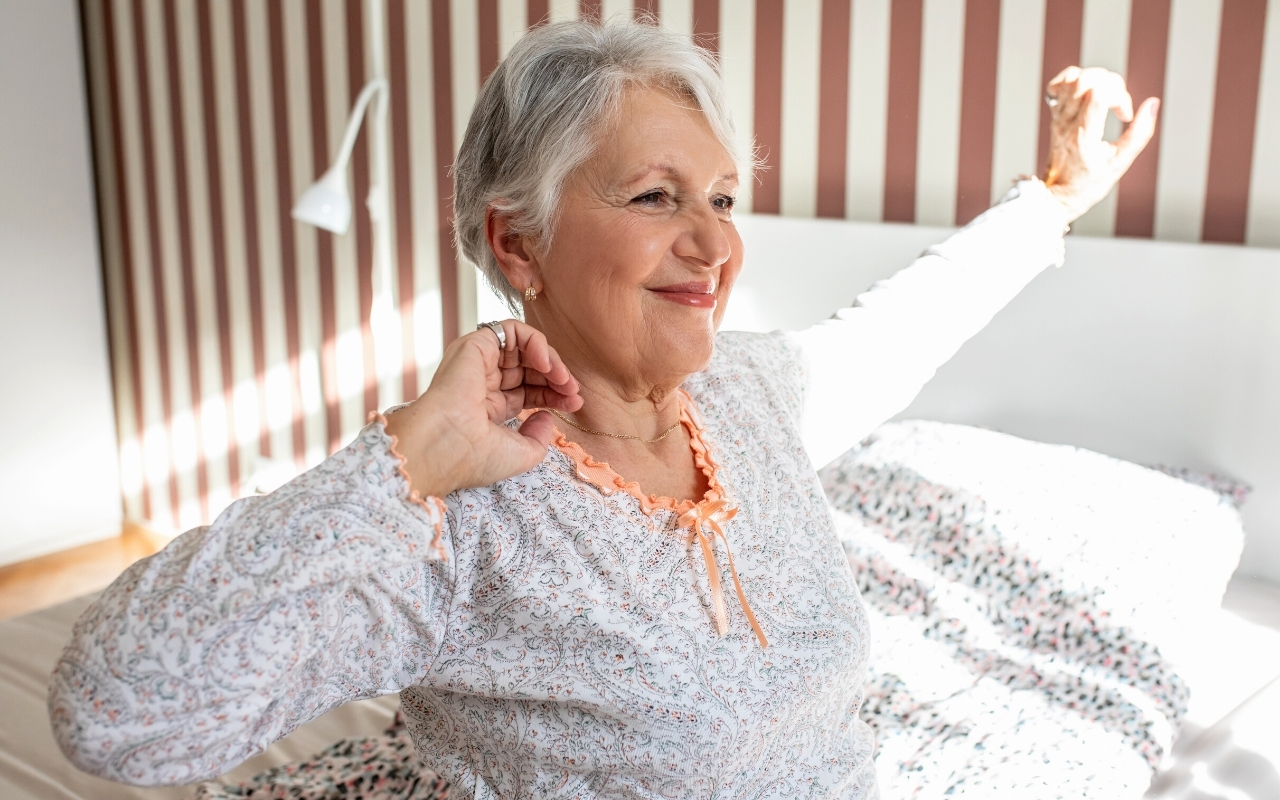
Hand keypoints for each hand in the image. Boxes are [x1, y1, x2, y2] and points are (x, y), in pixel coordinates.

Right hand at [384, 320, 581, 497]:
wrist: (446, 446)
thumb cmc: (475, 456)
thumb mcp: (520, 454)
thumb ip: (539, 437)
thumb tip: (547, 416)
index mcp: (488, 407)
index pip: (529, 391)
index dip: (554, 394)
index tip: (575, 403)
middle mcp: (482, 382)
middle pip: (529, 369)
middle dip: (557, 377)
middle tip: (574, 390)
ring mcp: (478, 362)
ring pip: (524, 348)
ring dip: (551, 360)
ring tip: (564, 379)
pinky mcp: (475, 345)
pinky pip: (512, 330)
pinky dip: (536, 341)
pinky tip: (547, 364)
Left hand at [1043, 66, 1159, 220]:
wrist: (1058, 194)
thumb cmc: (1088, 183)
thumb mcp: (1120, 163)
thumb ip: (1140, 134)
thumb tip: (1153, 104)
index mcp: (1083, 134)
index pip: (1098, 94)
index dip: (1120, 96)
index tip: (1125, 115)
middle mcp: (1067, 122)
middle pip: (1085, 80)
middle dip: (1111, 83)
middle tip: (1118, 103)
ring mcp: (1058, 117)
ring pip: (1071, 78)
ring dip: (1096, 79)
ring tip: (1106, 97)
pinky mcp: (1055, 115)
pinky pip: (1059, 85)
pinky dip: (1076, 81)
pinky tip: (1089, 94)